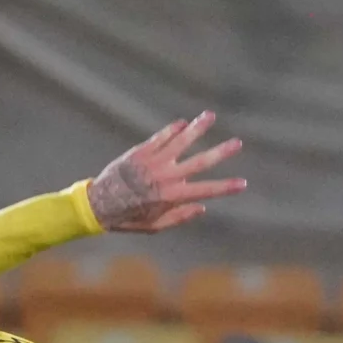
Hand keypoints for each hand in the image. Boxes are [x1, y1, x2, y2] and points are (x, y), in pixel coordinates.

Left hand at [87, 111, 246, 233]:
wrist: (100, 204)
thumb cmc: (129, 218)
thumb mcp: (156, 226)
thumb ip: (180, 216)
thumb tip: (202, 207)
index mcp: (173, 196)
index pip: (207, 189)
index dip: (227, 187)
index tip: (243, 183)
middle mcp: (167, 176)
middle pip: (200, 161)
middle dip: (221, 152)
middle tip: (237, 143)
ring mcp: (154, 161)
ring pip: (181, 141)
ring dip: (198, 128)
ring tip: (210, 116)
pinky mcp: (141, 152)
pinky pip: (160, 137)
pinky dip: (172, 130)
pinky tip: (183, 123)